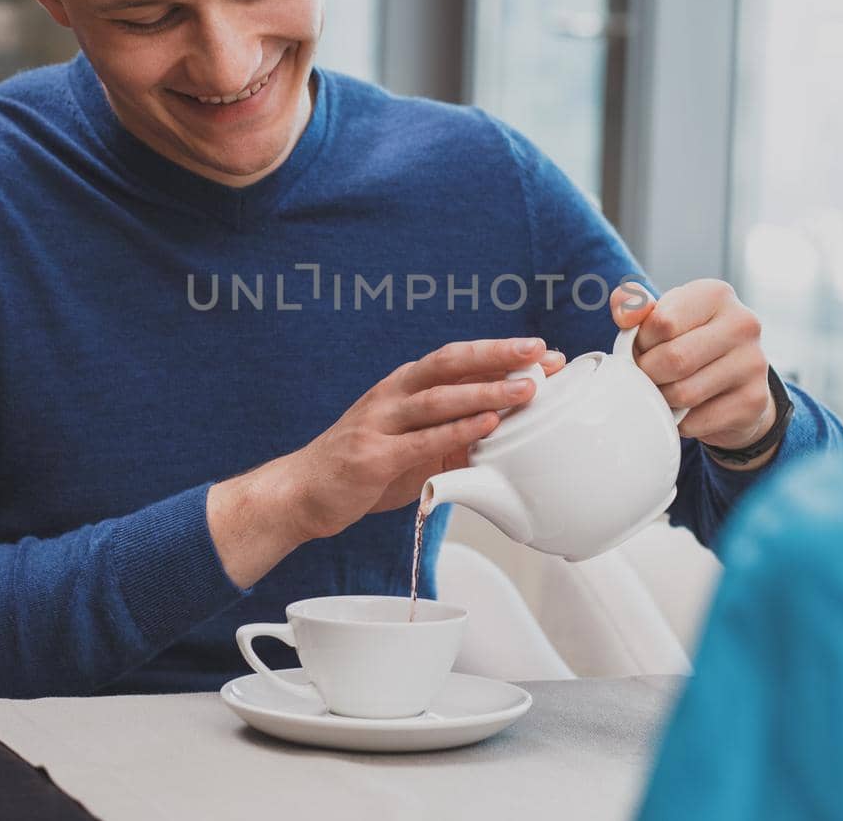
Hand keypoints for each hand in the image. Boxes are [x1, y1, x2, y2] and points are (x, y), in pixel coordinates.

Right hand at [283, 337, 566, 542]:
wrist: (301, 491)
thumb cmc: (361, 465)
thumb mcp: (412, 443)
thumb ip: (450, 434)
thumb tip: (502, 431)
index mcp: (403, 386)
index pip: (457, 359)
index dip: (499, 352)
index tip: (542, 352)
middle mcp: (392, 394)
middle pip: (449, 362)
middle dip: (498, 355)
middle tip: (540, 352)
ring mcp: (380, 422)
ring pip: (438, 397)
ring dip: (485, 391)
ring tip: (525, 389)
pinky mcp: (373, 456)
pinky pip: (421, 439)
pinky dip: (457, 431)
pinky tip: (486, 425)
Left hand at [611, 281, 775, 462]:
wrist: (734, 381)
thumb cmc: (689, 342)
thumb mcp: (662, 316)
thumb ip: (634, 307)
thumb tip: (625, 313)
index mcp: (716, 294)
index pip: (662, 322)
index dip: (642, 342)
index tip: (645, 348)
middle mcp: (742, 323)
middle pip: (673, 359)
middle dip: (648, 373)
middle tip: (648, 376)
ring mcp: (754, 362)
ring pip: (684, 393)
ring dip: (662, 399)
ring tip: (665, 391)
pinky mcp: (754, 400)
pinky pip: (697, 420)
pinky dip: (681, 421)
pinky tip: (686, 410)